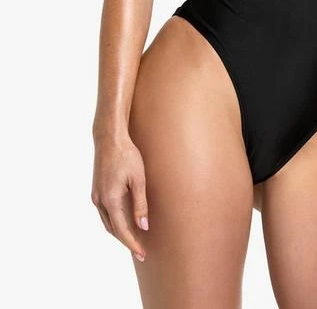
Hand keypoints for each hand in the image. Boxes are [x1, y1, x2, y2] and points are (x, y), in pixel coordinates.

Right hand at [91, 133, 148, 261]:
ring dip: (119, 232)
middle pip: (113, 229)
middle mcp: (99, 200)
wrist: (109, 138)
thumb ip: (140, 204)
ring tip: (134, 239)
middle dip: (126, 241)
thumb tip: (143, 227)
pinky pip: (105, 212)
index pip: (121, 230)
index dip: (132, 244)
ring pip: (107, 222)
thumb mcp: (138, 179)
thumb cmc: (127, 155)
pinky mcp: (96, 190)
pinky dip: (114, 221)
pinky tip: (124, 221)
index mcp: (110, 199)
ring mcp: (95, 195)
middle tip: (141, 251)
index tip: (142, 254)